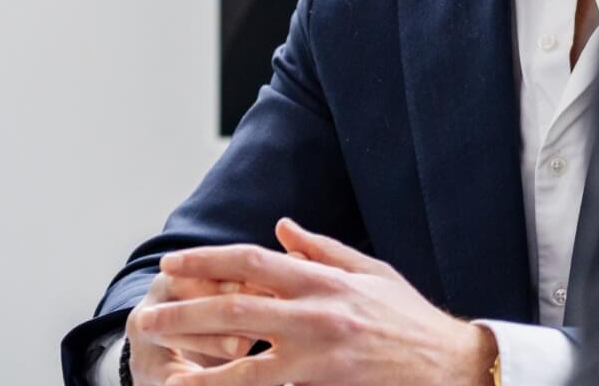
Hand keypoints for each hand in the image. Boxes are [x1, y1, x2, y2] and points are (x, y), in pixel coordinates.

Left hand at [136, 218, 496, 385]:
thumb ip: (322, 250)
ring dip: (200, 372)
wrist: (451, 367)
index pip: (253, 263)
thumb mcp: (371, 273)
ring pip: (245, 366)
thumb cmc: (410, 321)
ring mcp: (319, 358)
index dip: (207, 262)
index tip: (173, 267)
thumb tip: (282, 228)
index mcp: (324, 281)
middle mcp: (316, 315)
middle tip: (147, 319)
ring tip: (166, 375)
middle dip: (185, 313)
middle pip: (235, 309)